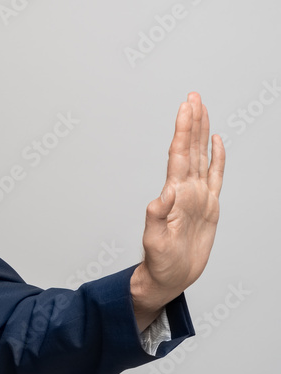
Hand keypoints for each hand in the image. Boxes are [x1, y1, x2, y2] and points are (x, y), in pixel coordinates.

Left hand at [132, 92, 224, 328]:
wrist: (169, 277)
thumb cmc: (160, 262)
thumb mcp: (156, 242)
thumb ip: (157, 220)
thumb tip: (159, 198)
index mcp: (175, 194)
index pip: (179, 154)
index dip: (183, 130)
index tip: (186, 108)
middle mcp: (185, 190)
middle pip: (190, 148)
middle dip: (192, 122)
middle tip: (193, 96)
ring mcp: (197, 196)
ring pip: (201, 156)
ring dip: (201, 132)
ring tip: (202, 109)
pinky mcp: (208, 206)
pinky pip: (215, 175)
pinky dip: (217, 157)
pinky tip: (216, 142)